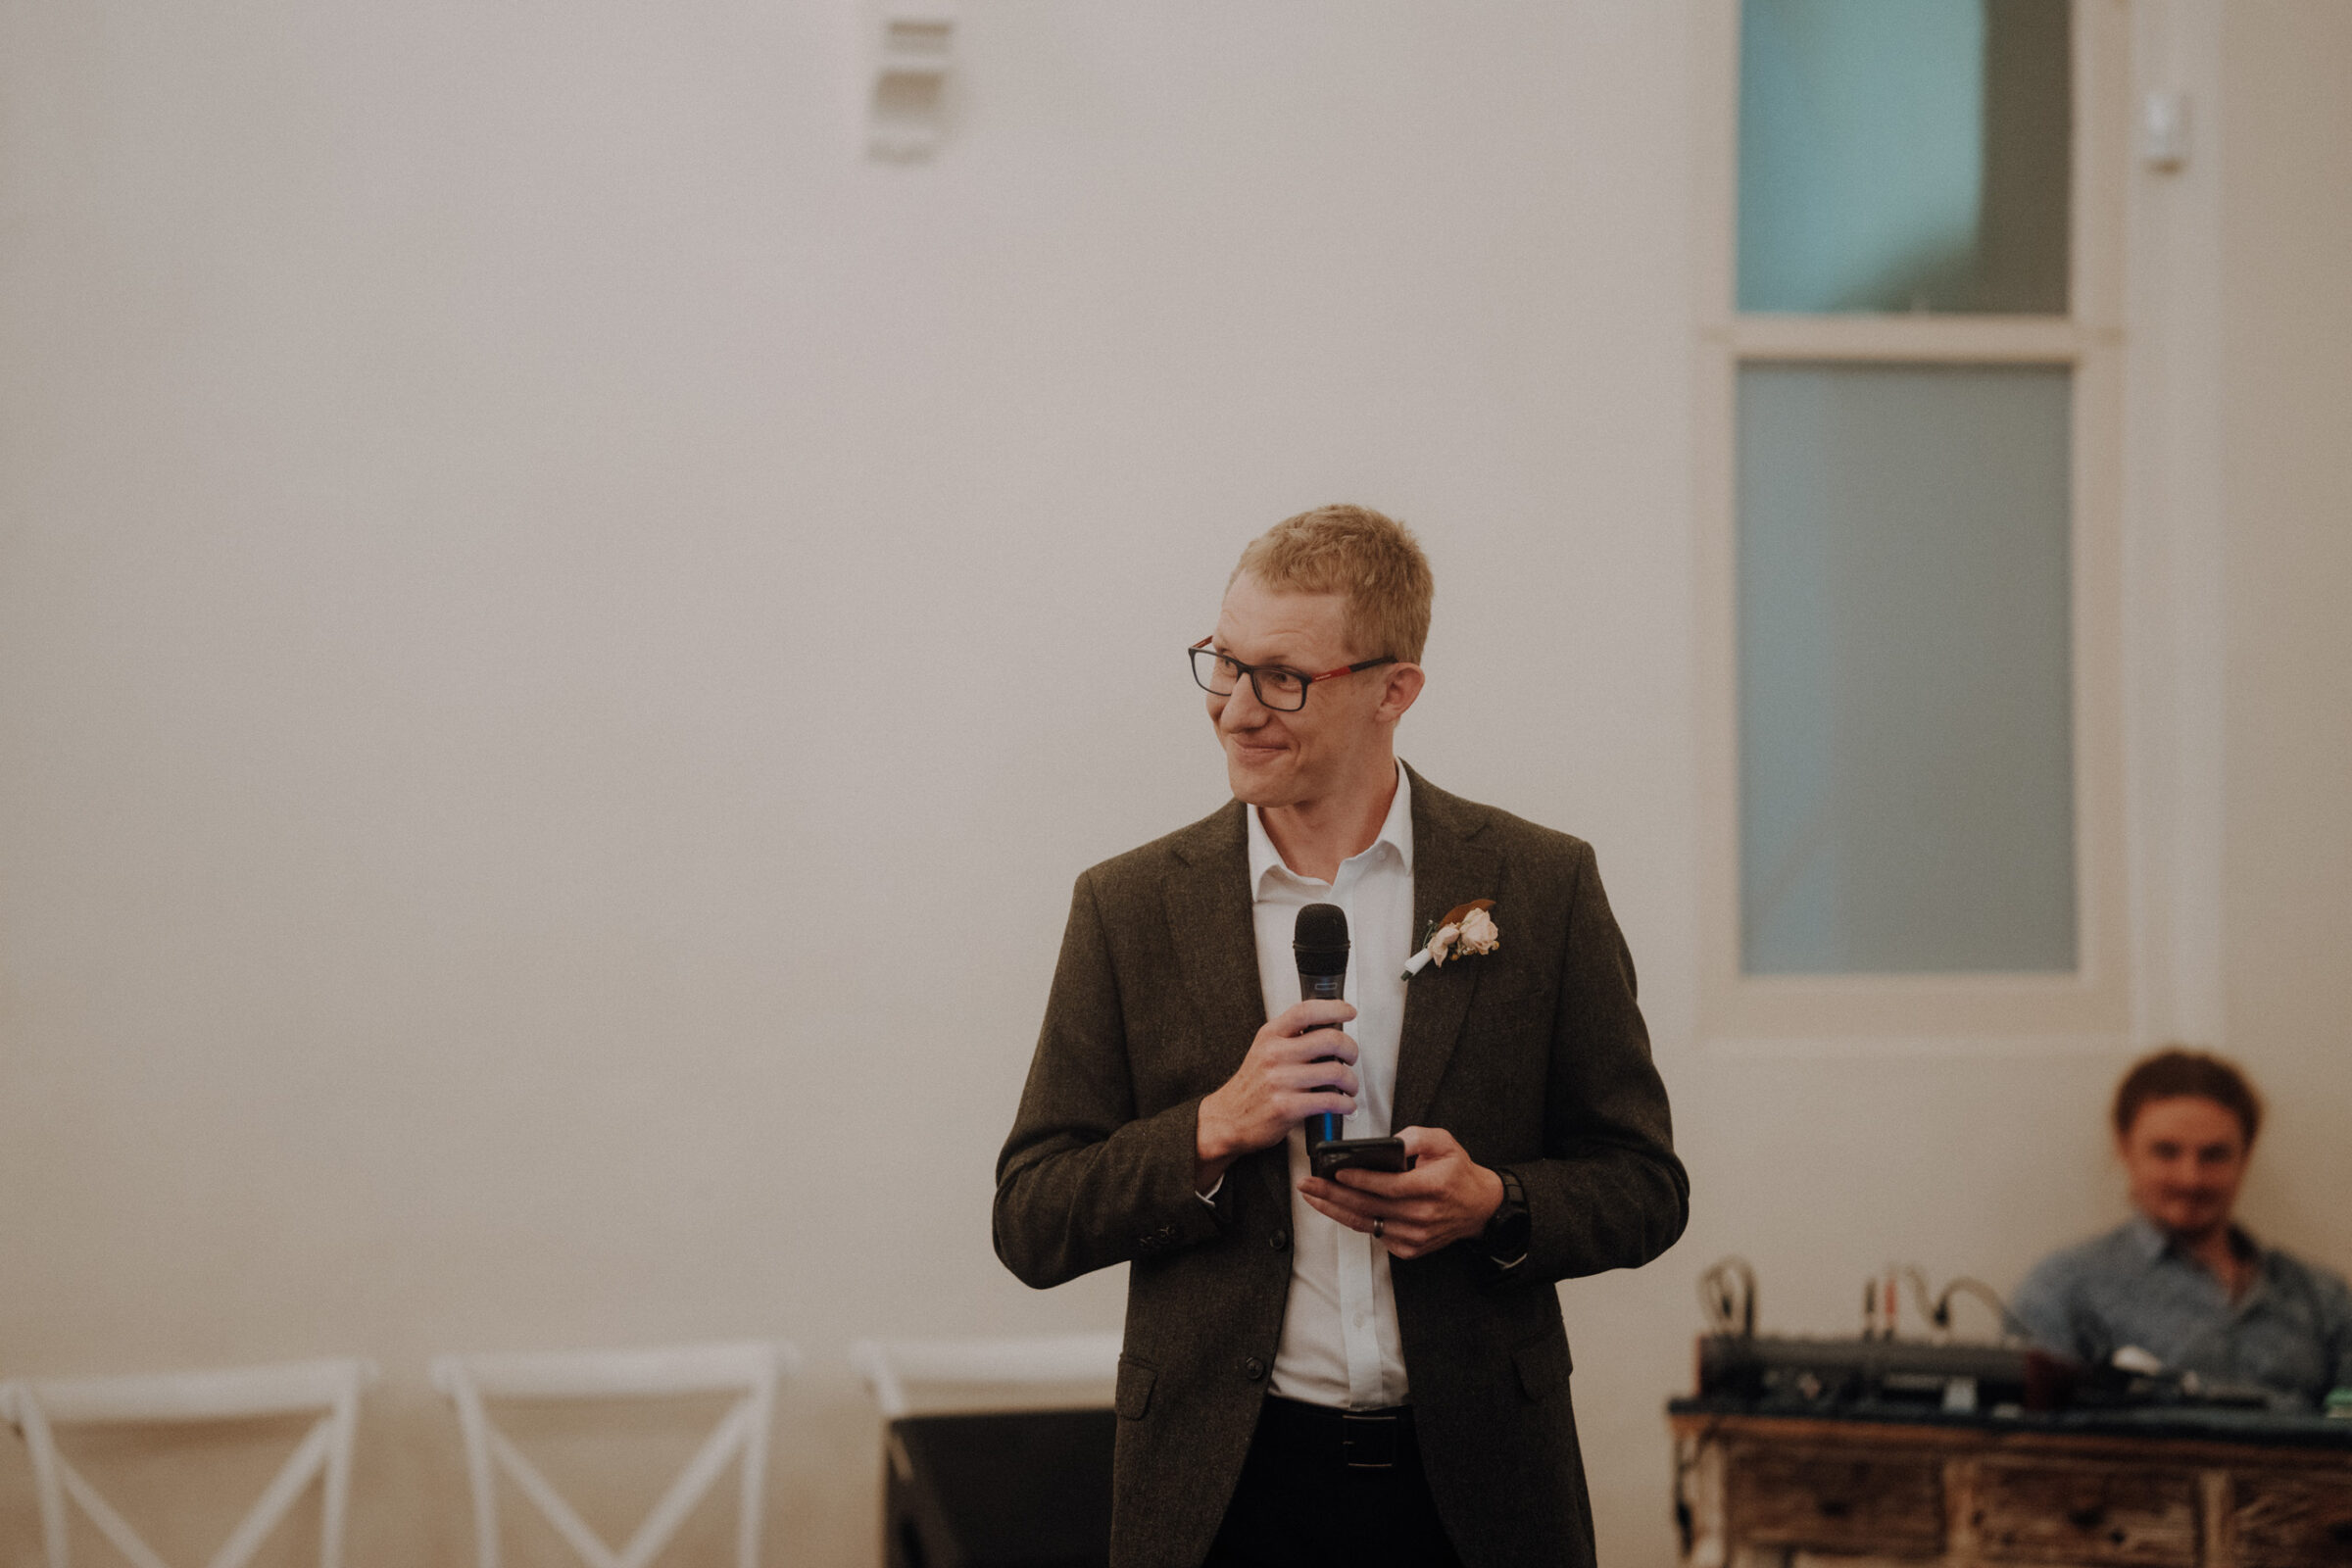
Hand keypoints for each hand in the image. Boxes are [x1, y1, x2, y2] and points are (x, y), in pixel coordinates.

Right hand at [1195, 1000, 1359, 1190]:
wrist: (1226, 1119)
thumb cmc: (1251, 1087)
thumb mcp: (1263, 1051)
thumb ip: (1290, 1038)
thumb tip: (1329, 1033)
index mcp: (1270, 1036)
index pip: (1306, 1011)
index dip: (1334, 1008)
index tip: (1349, 1012)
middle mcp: (1275, 1054)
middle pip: (1330, 1039)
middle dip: (1351, 1050)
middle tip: (1351, 1058)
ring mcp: (1280, 1081)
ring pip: (1335, 1071)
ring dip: (1351, 1081)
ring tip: (1349, 1087)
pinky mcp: (1287, 1107)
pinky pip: (1330, 1100)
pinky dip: (1345, 1104)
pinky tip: (1344, 1105)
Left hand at [1297, 1126, 1503, 1260]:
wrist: (1479, 1206)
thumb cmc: (1458, 1172)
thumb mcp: (1444, 1142)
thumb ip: (1416, 1137)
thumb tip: (1390, 1141)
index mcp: (1432, 1188)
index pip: (1389, 1186)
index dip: (1360, 1180)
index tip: (1336, 1173)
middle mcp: (1423, 1216)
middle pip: (1369, 1207)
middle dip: (1333, 1195)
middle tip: (1309, 1184)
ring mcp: (1416, 1236)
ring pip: (1367, 1224)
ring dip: (1336, 1210)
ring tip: (1313, 1197)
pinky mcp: (1411, 1248)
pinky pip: (1376, 1235)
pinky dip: (1356, 1221)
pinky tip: (1338, 1208)